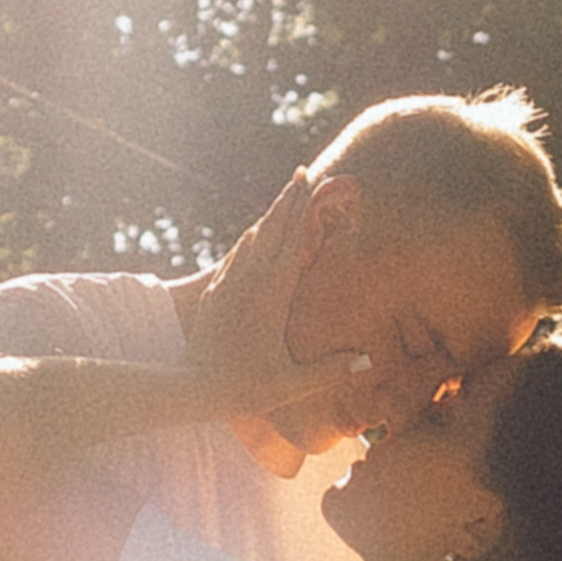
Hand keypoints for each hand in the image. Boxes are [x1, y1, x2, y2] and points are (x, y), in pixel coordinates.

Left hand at [180, 173, 373, 465]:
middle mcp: (249, 282)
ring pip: (251, 239)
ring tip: (283, 198)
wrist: (192, 386)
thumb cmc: (244, 388)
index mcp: (272, 295)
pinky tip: (252, 236)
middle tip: (300, 172)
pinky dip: (248, 240)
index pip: (292, 242)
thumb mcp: (291, 383)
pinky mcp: (215, 294)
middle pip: (271, 230)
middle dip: (287, 200)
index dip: (302, 210)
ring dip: (269, 217)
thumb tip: (368, 361)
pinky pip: (234, 257)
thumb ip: (330, 370)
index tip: (309, 182)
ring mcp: (229, 285)